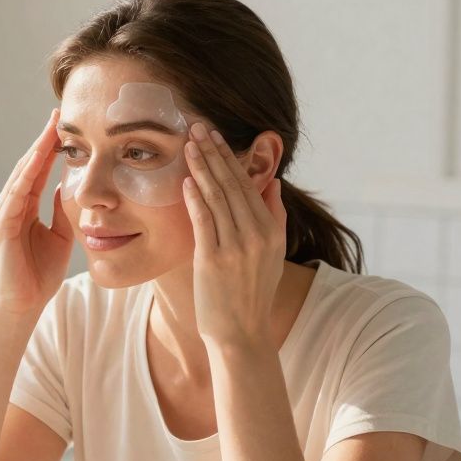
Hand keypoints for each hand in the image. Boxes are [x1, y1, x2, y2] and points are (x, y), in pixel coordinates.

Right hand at [0, 109, 74, 316]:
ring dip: (35, 151)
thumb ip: (62, 211)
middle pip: (27, 166)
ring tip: (51, 128)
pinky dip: (26, 176)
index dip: (50, 147)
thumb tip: (71, 186)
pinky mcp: (1, 227)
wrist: (25, 305)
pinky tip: (38, 159)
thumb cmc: (39, 275)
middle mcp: (8, 206)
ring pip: (20, 175)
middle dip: (43, 140)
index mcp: (22, 208)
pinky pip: (16, 195)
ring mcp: (2, 215)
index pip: (37, 170)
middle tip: (59, 114)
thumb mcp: (60, 235)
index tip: (66, 125)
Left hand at [182, 122, 286, 347]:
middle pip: (232, 184)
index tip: (215, 135)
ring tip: (188, 144)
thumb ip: (275, 217)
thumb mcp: (273, 254)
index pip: (248, 184)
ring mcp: (236, 247)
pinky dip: (195, 198)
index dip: (230, 157)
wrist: (241, 334)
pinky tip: (186, 180)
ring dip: (201, 168)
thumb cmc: (251, 294)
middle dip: (214, 153)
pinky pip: (204, 221)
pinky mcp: (214, 260)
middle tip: (198, 127)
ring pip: (217, 198)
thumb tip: (273, 184)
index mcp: (272, 230)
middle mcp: (257, 234)